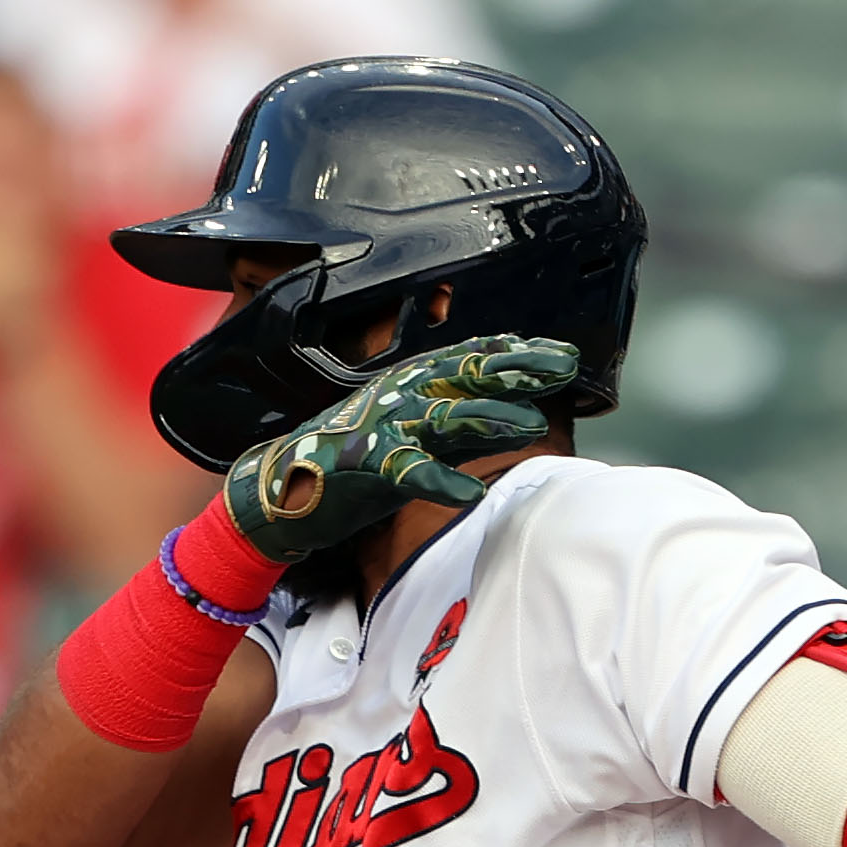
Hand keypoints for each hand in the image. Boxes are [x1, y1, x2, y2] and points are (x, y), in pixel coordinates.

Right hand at [221, 334, 578, 564]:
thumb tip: (519, 409)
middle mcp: (403, 396)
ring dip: (488, 419)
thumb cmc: (355, 459)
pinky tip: (468, 493)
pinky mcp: (365, 465)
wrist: (284, 487)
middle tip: (560, 369)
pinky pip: (406, 471)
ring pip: (443, 417)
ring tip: (531, 423)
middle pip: (467, 377)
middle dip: (516, 371)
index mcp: (415, 385)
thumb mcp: (418, 432)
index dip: (517, 354)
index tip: (561, 354)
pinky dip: (437, 481)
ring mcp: (384, 427)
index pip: (472, 360)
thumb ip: (462, 421)